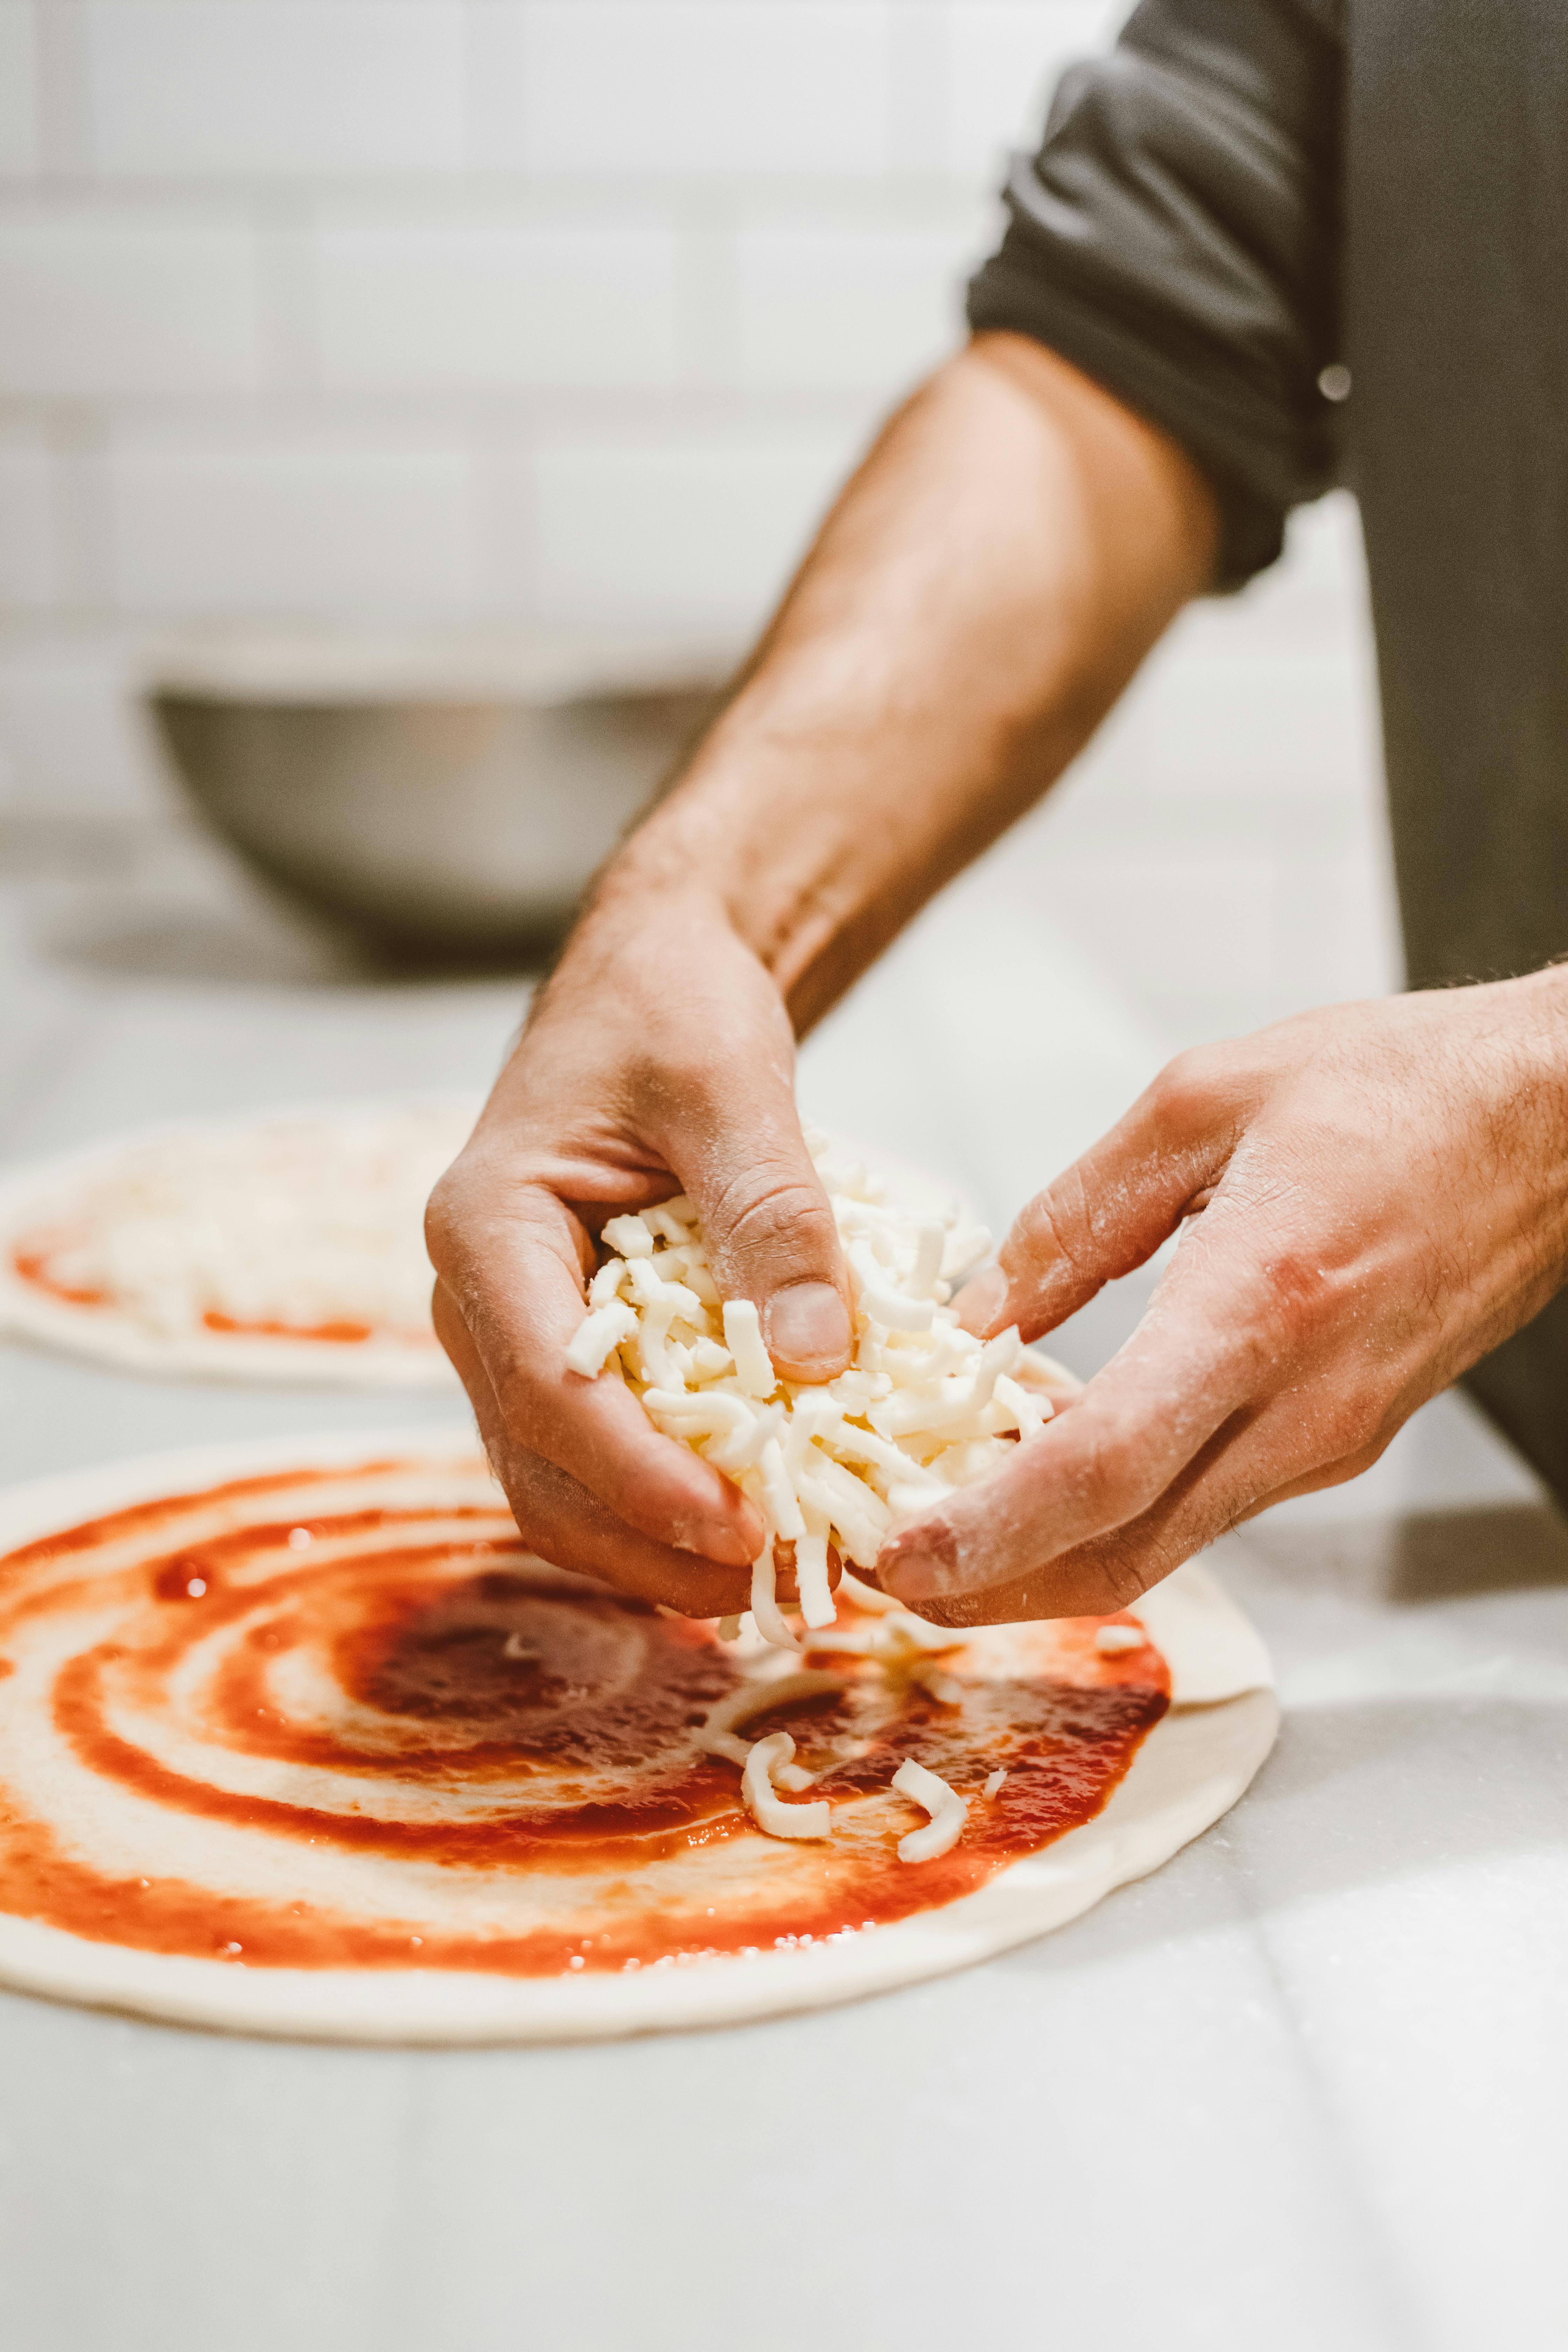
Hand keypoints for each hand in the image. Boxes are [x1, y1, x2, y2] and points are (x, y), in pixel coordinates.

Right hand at [425, 889, 852, 1614]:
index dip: (639, 1474)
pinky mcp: (568, 1357)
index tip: (739, 1526)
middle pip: (542, 1466)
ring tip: (779, 1575)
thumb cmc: (671, 1012)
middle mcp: (478, 1301)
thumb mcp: (731, 1085)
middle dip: (651, 1540)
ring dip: (658, 1547)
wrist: (648, 985)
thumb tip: (820, 1358)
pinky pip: (600, 1460)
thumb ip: (772, 1213)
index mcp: (485, 1227)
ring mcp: (515, 1339)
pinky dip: (669, 1507)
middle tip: (779, 1576)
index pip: (544, 1385)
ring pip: (562, 1486)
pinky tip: (759, 1526)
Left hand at [876, 975, 1567, 1622]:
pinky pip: (1206, 1503)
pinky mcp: (1340, 1437)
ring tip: (941, 1531)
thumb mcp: (1203, 1101)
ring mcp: (1330, 1435)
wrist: (1556, 1118)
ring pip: (1163, 1544)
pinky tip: (1045, 1474)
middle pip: (1124, 1552)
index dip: (988, 1530)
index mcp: (1260, 1303)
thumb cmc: (1401, 1088)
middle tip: (888, 1574)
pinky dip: (1111, 1513)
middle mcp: (1303, 1402)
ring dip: (1043, 1559)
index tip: (898, 1554)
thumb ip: (1077, 1216)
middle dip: (991, 1588)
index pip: (1103, 1468)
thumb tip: (980, 1314)